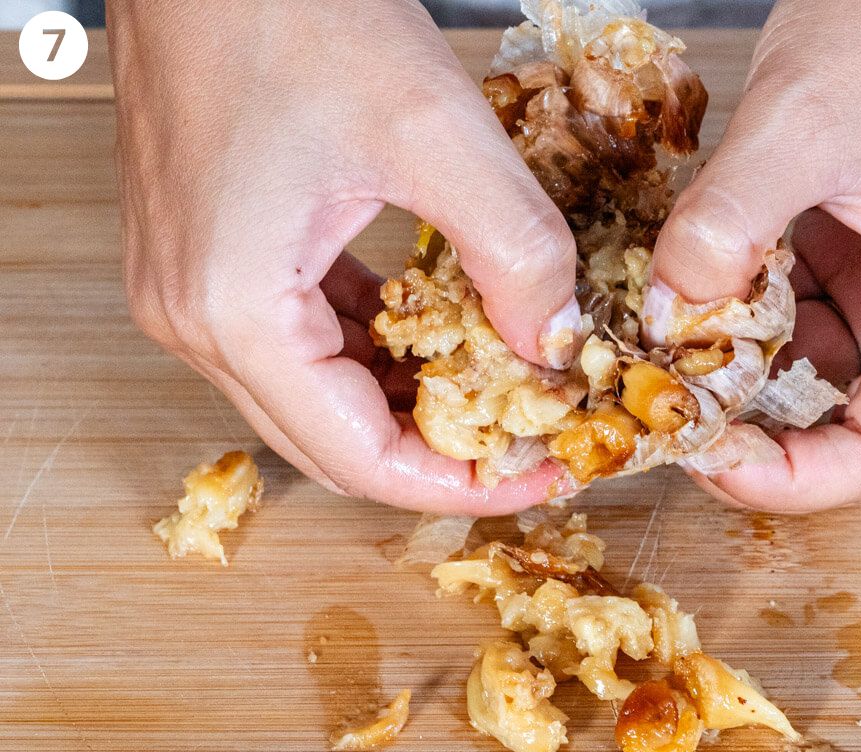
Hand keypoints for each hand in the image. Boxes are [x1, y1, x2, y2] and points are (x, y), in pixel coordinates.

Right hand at [109, 0, 580, 513]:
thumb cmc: (290, 7)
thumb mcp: (435, 132)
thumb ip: (513, 251)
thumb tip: (557, 344)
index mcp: (234, 309)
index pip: (356, 458)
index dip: (459, 483)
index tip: (540, 472)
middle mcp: (194, 318)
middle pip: (333, 439)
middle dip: (441, 452)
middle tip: (532, 440)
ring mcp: (191, 287)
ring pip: (317, 393)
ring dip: (409, 401)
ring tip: (499, 389)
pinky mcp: (209, 252)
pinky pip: (300, 336)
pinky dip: (372, 348)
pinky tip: (435, 330)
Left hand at [651, 0, 860, 511]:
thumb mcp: (797, 127)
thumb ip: (726, 226)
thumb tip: (665, 316)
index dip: (798, 479)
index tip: (712, 462)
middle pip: (847, 427)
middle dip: (757, 438)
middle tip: (672, 424)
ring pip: (811, 383)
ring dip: (737, 388)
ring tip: (663, 373)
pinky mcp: (852, 268)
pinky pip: (790, 331)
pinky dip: (734, 336)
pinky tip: (683, 319)